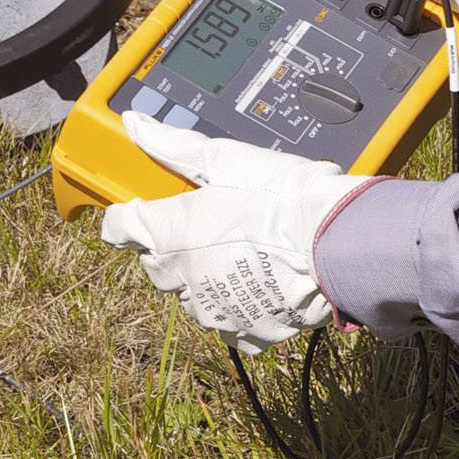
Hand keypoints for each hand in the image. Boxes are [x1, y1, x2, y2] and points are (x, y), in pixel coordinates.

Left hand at [98, 111, 378, 353]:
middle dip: (175, 245)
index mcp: (170, 231)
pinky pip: (226, 320)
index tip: (151, 206)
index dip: (135, 214)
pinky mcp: (242, 332)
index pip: (121, 228)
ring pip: (191, 293)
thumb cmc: (285, 196)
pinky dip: (237, 304)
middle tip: (214, 222)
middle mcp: (182, 277)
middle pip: (157, 263)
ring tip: (245, 250)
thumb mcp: (227, 158)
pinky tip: (260, 280)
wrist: (338, 242)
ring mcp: (212, 309)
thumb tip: (136, 126)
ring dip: (206, 276)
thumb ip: (174, 146)